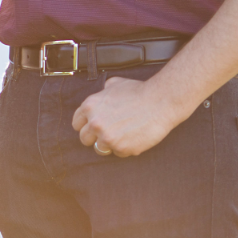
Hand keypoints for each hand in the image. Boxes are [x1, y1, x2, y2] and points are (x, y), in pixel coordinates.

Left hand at [70, 77, 185, 157]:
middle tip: (108, 133)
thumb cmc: (139, 91)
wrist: (160, 101)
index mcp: (90, 107)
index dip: (85, 125)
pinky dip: (126, 148)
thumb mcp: (115, 84)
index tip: (93, 127)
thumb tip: (102, 92)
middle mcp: (95, 123)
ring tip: (122, 136)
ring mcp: (108, 137)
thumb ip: (103, 91)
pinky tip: (134, 138)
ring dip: (109, 145)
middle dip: (94, 137)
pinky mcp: (122, 148)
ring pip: (100, 149)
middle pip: (84, 139)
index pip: (76, 123)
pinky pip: (118, 153)